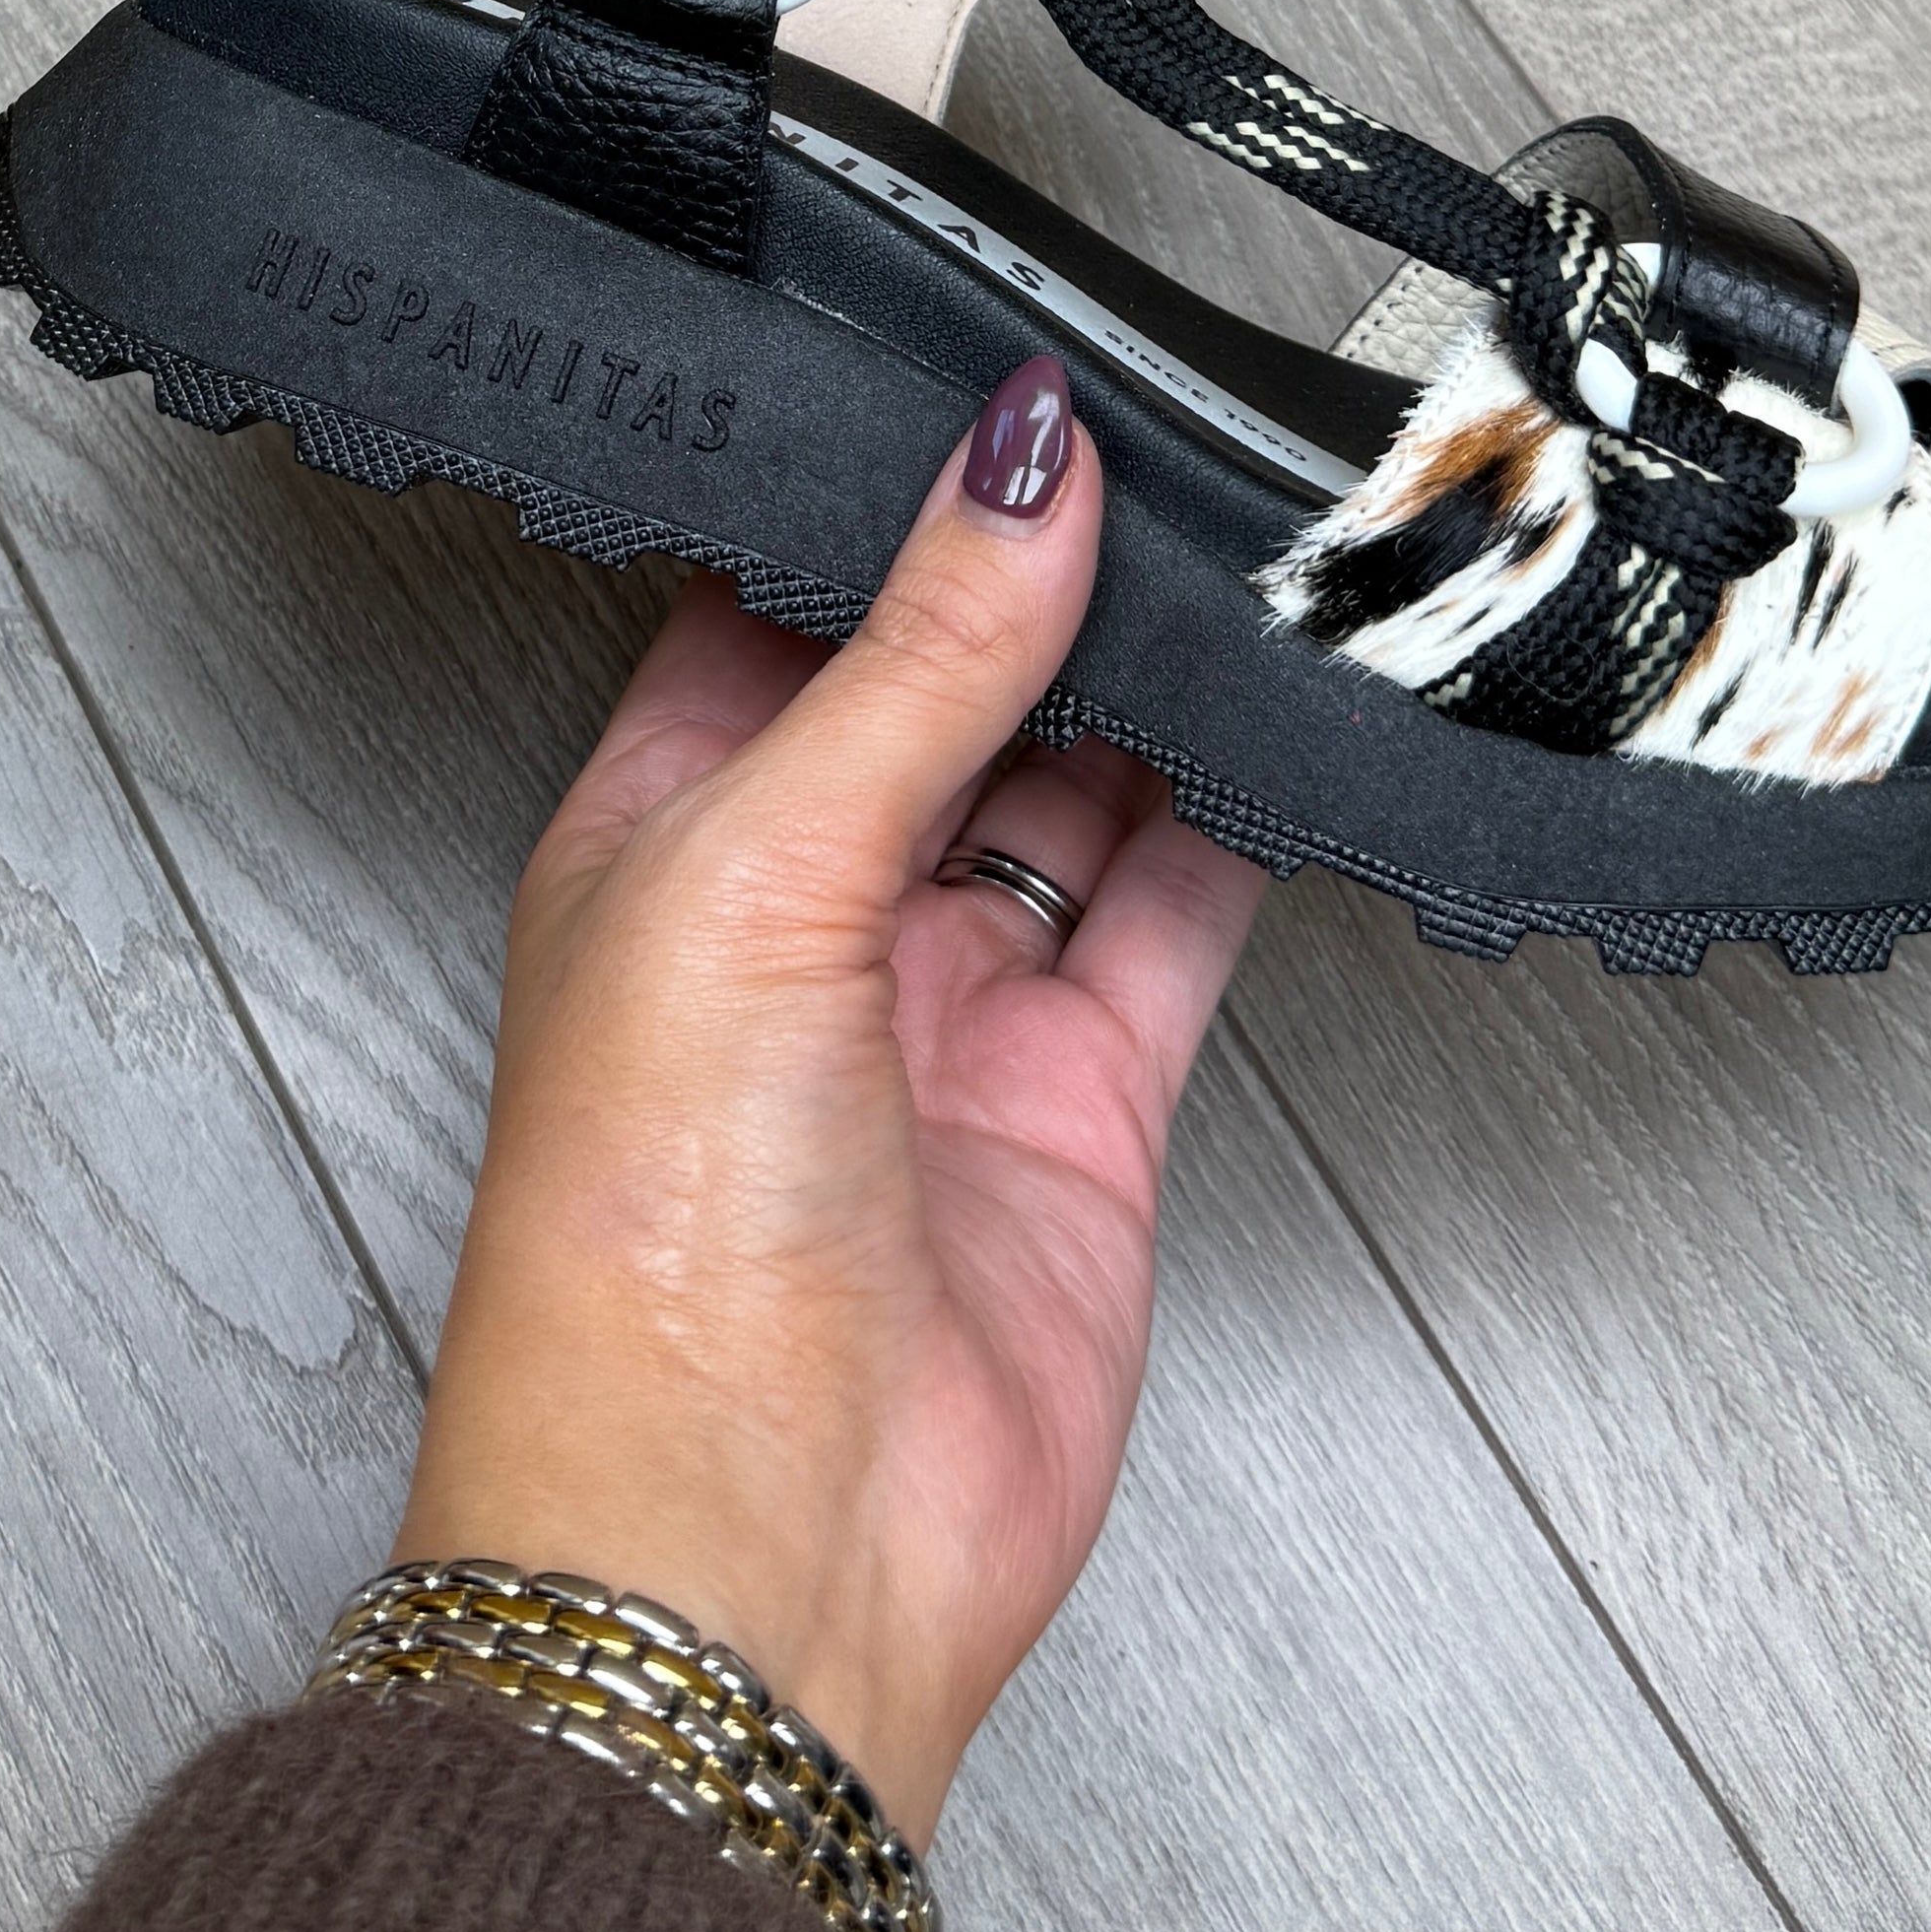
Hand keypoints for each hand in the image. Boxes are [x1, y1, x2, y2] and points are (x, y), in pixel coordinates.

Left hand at [397, 358, 1270, 1839]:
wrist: (757, 1544)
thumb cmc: (641, 1242)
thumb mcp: (758, 868)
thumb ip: (910, 658)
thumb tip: (1008, 466)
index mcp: (660, 831)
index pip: (773, 605)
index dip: (879, 498)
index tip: (993, 387)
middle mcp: (802, 913)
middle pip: (943, 687)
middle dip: (1040, 583)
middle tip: (1155, 448)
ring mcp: (946, 1009)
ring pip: (1072, 791)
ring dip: (1150, 687)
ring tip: (1242, 547)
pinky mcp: (1076, 1103)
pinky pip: (1173, 923)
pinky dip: (1240, 827)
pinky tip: (1289, 726)